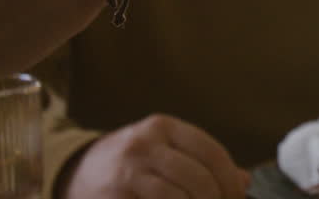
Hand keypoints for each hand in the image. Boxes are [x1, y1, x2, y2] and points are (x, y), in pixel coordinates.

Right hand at [59, 114, 248, 198]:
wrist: (74, 174)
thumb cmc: (130, 164)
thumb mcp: (165, 152)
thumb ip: (204, 163)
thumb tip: (244, 181)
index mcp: (164, 127)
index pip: (212, 152)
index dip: (229, 180)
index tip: (237, 197)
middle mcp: (145, 142)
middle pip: (199, 177)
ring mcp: (128, 169)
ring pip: (179, 196)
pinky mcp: (116, 194)